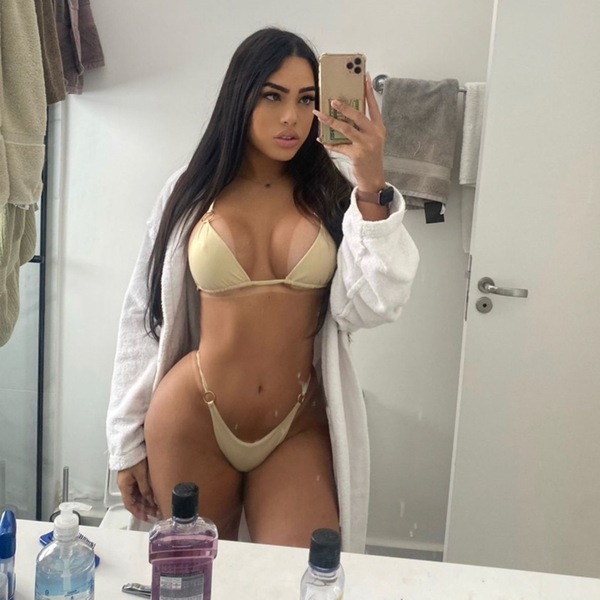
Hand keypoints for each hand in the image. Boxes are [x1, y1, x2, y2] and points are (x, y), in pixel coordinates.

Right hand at [117, 459, 157, 520]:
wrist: (131, 446)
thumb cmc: (134, 458)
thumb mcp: (141, 475)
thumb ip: (145, 488)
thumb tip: (150, 501)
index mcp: (124, 486)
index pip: (129, 504)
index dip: (138, 512)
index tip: (146, 517)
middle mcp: (125, 485)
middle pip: (134, 501)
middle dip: (144, 508)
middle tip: (155, 512)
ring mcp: (129, 480)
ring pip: (137, 495)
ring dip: (145, 501)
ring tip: (156, 506)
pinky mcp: (134, 476)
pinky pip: (139, 488)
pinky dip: (145, 494)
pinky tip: (153, 496)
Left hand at [313, 72, 386, 191]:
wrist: (374, 177)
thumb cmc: (371, 157)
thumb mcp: (372, 139)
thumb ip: (363, 127)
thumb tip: (346, 114)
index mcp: (379, 128)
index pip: (374, 106)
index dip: (369, 91)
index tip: (364, 77)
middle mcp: (374, 134)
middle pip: (358, 116)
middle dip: (344, 107)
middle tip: (333, 100)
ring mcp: (366, 144)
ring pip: (346, 129)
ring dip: (331, 121)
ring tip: (320, 115)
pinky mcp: (357, 155)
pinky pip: (339, 146)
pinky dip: (329, 143)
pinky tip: (321, 139)